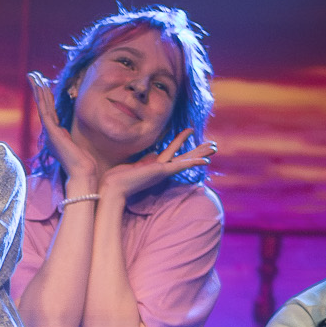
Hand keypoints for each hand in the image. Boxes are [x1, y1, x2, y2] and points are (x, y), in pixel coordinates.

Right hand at [28, 73, 102, 194]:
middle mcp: (50, 134)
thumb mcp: (77, 147)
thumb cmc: (85, 166)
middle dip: (38, 90)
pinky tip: (41, 87)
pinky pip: (46, 112)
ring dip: (38, 90)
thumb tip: (66, 132)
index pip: (49, 113)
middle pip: (43, 107)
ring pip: (42, 107)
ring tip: (34, 76)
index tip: (43, 85)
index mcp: (55, 137)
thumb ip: (69, 138)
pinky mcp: (52, 133)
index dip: (45, 98)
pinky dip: (43, 99)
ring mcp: (50, 133)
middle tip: (33, 75)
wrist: (84, 175)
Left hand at [100, 128, 215, 202]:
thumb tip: (155, 152)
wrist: (111, 190)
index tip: (191, 137)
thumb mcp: (133, 165)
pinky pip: (181, 165)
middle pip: (184, 157)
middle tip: (213, 145)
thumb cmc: (117, 179)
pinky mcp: (162, 171)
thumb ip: (145, 160)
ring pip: (185, 158)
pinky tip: (206, 161)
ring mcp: (163, 171)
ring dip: (200, 152)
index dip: (182, 145)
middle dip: (198, 151)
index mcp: (155, 168)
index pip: (173, 155)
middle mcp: (161, 170)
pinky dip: (194, 162)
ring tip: (214, 146)